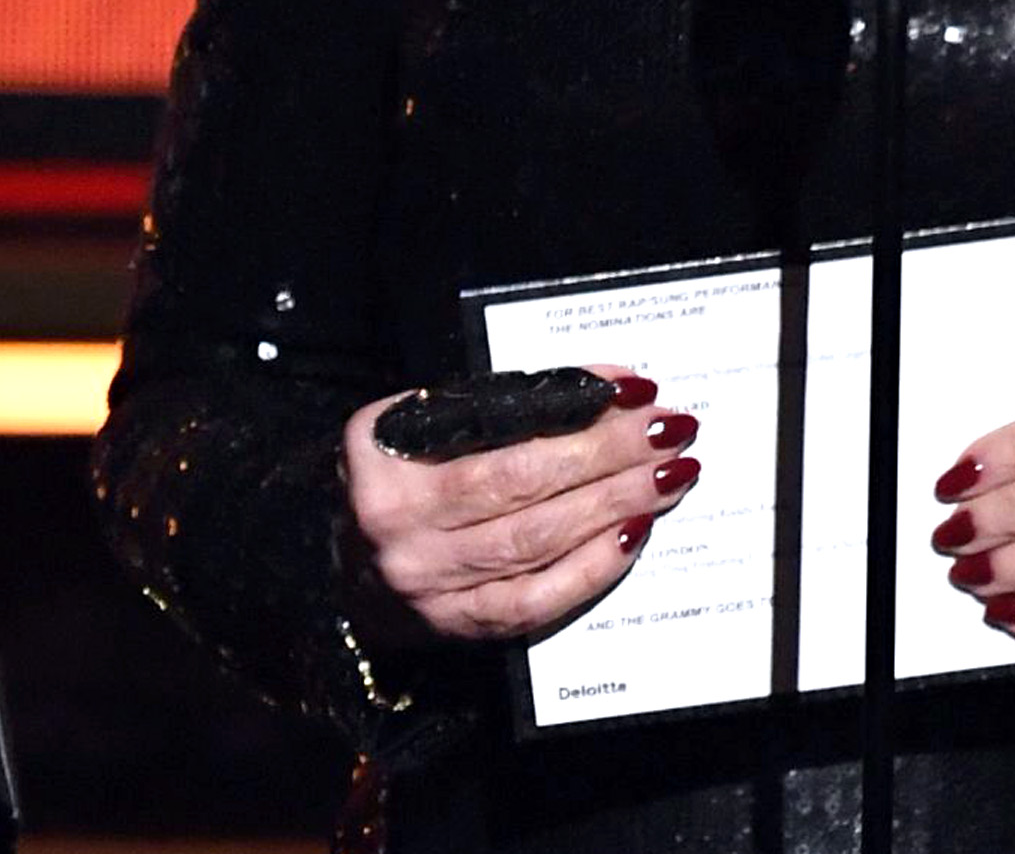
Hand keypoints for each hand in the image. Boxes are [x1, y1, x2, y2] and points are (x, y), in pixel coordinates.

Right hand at [339, 366, 700, 642]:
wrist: (345, 575)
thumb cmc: (395, 482)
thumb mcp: (412, 427)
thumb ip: (484, 408)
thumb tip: (594, 391)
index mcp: (380, 446)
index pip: (492, 418)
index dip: (571, 405)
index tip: (629, 389)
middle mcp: (396, 514)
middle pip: (521, 481)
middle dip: (608, 452)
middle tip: (669, 429)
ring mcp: (425, 577)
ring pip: (536, 538)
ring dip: (614, 503)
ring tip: (667, 474)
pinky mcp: (456, 624)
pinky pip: (537, 598)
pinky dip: (591, 566)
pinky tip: (633, 533)